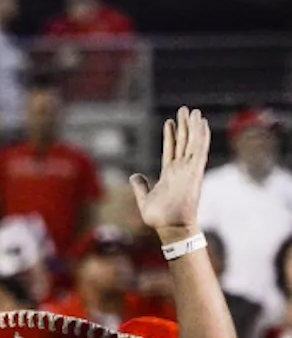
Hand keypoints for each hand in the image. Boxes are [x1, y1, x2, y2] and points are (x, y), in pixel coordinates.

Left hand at [130, 106, 210, 237]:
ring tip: (194, 111)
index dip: (171, 136)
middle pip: (184, 142)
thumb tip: (134, 176)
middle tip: (185, 110)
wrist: (170, 227)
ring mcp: (189, 169)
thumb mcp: (144, 199)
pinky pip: (199, 150)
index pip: (171, 150)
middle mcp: (181, 169)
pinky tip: (202, 123)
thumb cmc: (160, 218)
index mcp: (170, 174)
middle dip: (184, 126)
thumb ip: (140, 186)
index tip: (170, 122)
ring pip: (192, 142)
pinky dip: (201, 136)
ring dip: (193, 127)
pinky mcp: (195, 172)